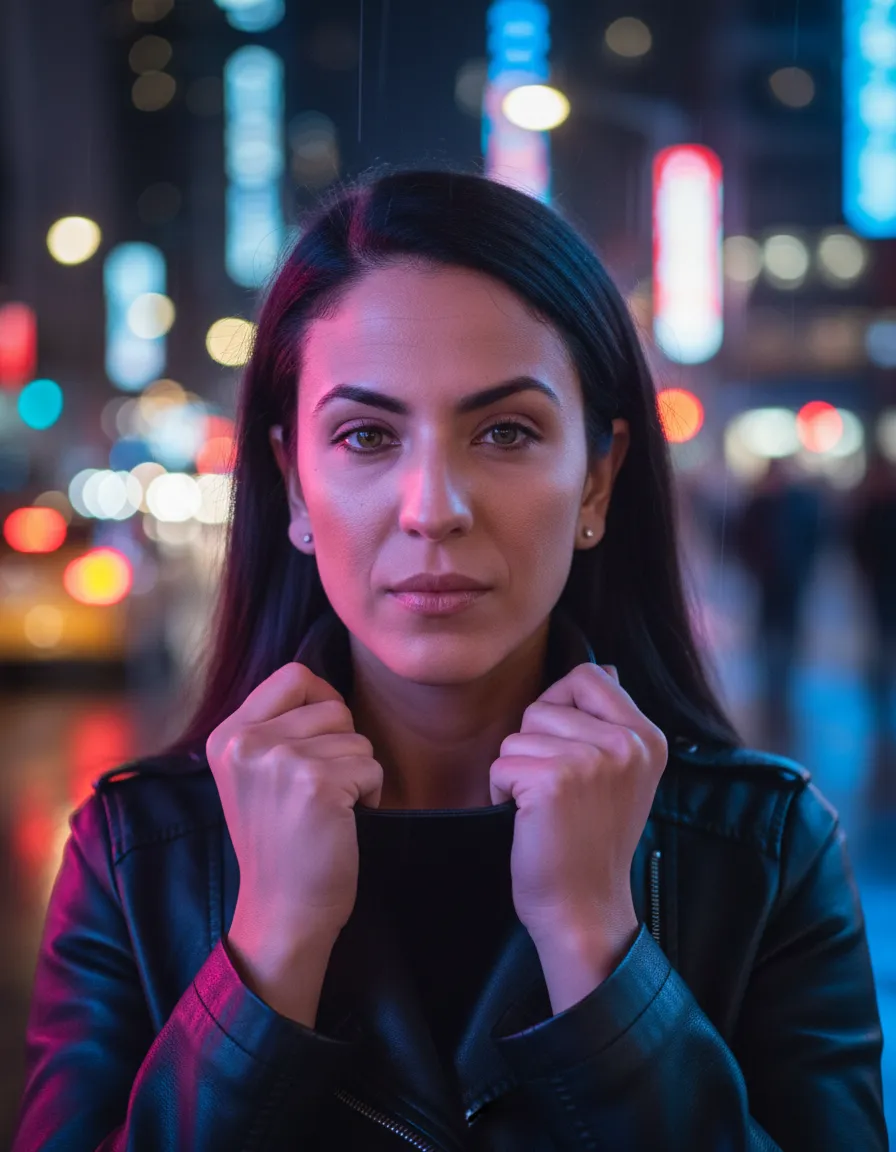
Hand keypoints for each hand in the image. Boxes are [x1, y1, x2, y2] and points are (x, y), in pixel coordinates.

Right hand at [206, 663, 383, 964]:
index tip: (320, 744)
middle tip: (319, 792)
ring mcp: (280, 761)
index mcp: (227, 736)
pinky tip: (343, 824)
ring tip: (328, 811)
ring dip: (357, 774)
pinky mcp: (316, 785)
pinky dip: (371, 795)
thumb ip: (276, 728)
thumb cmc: (281, 843)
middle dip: (342, 746)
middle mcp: (246, 743)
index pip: (294, 675)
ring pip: (356, 739)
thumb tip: (325, 689)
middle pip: (332, 707)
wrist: (282, 912)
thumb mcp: (256, 775)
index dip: (323, 702)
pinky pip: (371, 767)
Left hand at [489, 662, 667, 957]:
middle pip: (544, 705)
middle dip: (534, 747)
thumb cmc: (591, 843)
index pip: (588, 675)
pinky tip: (527, 821)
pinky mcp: (555, 780)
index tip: (567, 755)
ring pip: (518, 735)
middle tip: (558, 794)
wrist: (585, 909)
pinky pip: (501, 764)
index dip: (560, 708)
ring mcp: (593, 760)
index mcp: (647, 737)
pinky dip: (500, 793)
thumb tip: (604, 667)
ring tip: (544, 809)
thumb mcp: (622, 776)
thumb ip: (610, 722)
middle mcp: (627, 743)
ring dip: (517, 772)